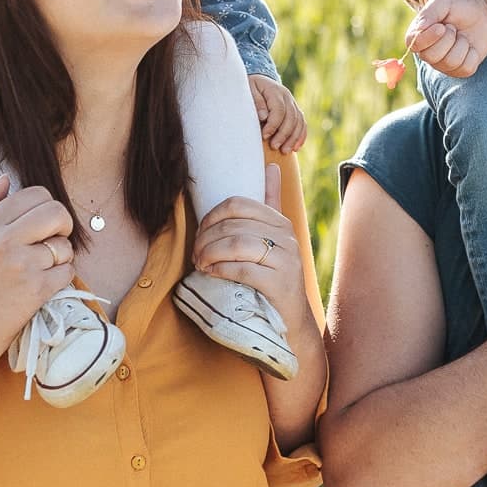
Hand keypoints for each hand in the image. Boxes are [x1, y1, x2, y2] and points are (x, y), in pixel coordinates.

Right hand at [0, 178, 79, 352]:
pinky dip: (62, 275)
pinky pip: (68, 270)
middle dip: (61, 223)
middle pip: (56, 212)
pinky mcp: (38, 290)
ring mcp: (24, 267)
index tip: (39, 221)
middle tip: (52, 237)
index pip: (33, 194)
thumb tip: (6, 179)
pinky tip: (45, 282)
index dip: (43, 204)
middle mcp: (5, 242)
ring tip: (42, 265)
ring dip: (60, 254)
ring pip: (64, 244)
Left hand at [194, 164, 305, 318]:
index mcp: (280, 221)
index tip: (201, 234)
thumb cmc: (273, 278)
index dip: (212, 217)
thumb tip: (271, 166)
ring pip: (236, 244)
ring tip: (201, 264)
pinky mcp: (280, 283)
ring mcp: (286, 259)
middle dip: (206, 239)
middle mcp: (286, 236)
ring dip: (210, 254)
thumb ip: (270, 204)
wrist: (290, 320)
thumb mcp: (273, 239)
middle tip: (196, 255)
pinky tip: (212, 274)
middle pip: (233, 225)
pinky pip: (241, 268)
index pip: (239, 204)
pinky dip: (220, 269)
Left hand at [249, 75, 307, 152]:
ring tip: (285, 151)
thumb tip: (264, 117)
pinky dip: (300, 136)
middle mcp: (287, 97)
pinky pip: (302, 123)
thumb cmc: (251, 88)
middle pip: (291, 117)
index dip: (273, 125)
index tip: (265, 136)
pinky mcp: (295, 110)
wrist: (259, 80)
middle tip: (275, 146)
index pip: (279, 110)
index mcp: (275, 91)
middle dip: (284, 134)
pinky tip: (296, 148)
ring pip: (299, 122)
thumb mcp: (249, 91)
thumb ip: (257, 102)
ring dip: (293, 138)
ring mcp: (293, 103)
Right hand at [404, 0, 486, 78]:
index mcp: (418, 36)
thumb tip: (419, 28)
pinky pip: (466, 68)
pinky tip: (470, 46)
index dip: (429, 37)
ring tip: (461, 36)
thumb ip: (430, 12)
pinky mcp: (460, 70)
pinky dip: (473, 54)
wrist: (481, 13)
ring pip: (451, 62)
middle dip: (448, 39)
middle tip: (453, 28)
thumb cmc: (458, 7)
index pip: (414, 44)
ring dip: (461, 45)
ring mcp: (444, 64)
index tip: (441, 26)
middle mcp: (427, 53)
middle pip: (431, 57)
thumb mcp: (443, 2)